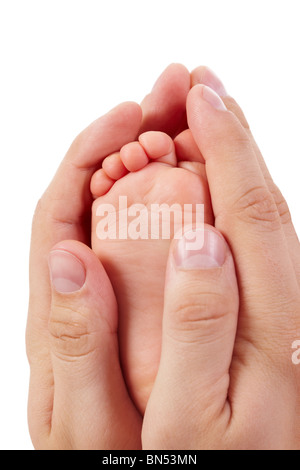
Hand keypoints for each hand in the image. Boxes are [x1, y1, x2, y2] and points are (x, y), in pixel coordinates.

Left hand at [26, 64, 189, 449]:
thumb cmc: (101, 454)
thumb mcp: (83, 414)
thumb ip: (75, 340)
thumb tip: (71, 256)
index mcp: (58, 308)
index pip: (63, 209)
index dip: (92, 152)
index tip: (131, 112)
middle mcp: (81, 287)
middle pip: (95, 192)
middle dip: (129, 135)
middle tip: (171, 90)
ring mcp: (112, 288)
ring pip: (125, 208)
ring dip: (152, 157)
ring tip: (187, 119)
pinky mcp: (139, 299)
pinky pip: (151, 238)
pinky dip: (171, 199)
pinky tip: (199, 180)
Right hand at [142, 68, 299, 449]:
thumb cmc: (212, 456)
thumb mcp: (192, 412)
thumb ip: (197, 324)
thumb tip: (199, 239)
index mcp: (274, 321)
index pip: (252, 210)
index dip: (226, 145)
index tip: (202, 92)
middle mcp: (284, 300)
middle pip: (263, 197)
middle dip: (231, 130)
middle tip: (199, 79)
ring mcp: (276, 300)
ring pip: (258, 211)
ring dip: (231, 152)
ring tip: (202, 110)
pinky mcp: (263, 307)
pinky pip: (249, 236)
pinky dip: (226, 191)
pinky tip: (204, 176)